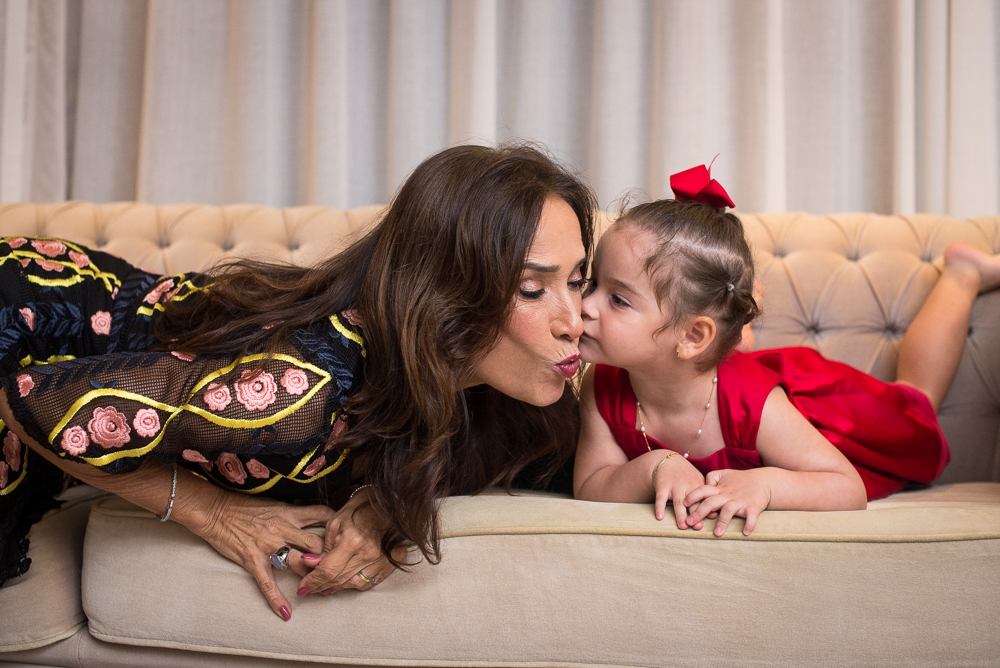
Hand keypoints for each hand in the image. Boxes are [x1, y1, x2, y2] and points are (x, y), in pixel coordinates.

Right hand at [193, 493, 335, 620]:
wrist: (216, 511)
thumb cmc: (246, 507)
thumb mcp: (276, 504)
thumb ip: (296, 513)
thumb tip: (316, 518)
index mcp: (290, 513)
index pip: (322, 515)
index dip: (336, 527)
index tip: (346, 537)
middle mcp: (282, 528)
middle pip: (315, 543)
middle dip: (328, 557)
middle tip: (338, 569)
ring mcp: (268, 546)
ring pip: (297, 562)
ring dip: (310, 576)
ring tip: (321, 589)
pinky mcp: (253, 560)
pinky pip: (267, 583)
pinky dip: (277, 600)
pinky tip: (286, 613)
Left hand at [296, 488, 406, 595]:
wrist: (389, 503)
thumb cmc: (359, 509)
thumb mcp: (335, 523)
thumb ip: (324, 548)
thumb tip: (311, 565)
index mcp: (352, 540)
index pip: (328, 570)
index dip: (312, 581)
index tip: (302, 587)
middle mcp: (368, 554)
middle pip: (339, 580)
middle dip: (321, 586)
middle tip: (309, 588)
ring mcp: (382, 560)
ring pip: (354, 584)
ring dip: (337, 588)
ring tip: (325, 587)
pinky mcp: (392, 563)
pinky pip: (369, 582)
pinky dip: (355, 584)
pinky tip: (345, 583)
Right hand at [650, 452, 707, 529]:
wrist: (669, 461)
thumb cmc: (687, 476)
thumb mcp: (698, 483)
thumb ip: (705, 499)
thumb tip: (713, 516)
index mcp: (698, 487)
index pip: (704, 502)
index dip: (706, 512)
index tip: (707, 523)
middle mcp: (688, 486)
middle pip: (693, 503)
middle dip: (695, 515)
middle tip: (697, 527)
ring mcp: (675, 486)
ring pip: (679, 502)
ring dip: (680, 514)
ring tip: (682, 526)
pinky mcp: (663, 486)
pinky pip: (661, 498)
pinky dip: (660, 507)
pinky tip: (660, 517)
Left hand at [683, 468, 770, 535]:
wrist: (763, 481)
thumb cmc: (740, 480)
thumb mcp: (723, 474)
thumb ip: (711, 477)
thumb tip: (702, 485)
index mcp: (719, 488)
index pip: (703, 490)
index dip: (693, 496)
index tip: (684, 504)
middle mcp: (728, 495)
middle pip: (711, 503)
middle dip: (700, 513)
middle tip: (690, 523)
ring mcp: (740, 501)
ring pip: (729, 511)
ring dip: (723, 522)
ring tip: (717, 533)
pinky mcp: (753, 507)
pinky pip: (751, 517)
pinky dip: (749, 524)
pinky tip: (745, 532)